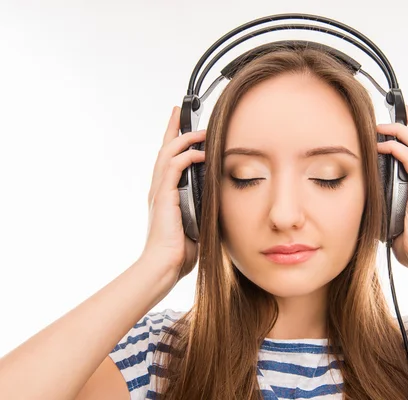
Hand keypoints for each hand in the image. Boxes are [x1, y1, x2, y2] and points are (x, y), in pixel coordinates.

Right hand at [140, 106, 205, 284]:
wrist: (165, 266)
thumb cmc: (181, 251)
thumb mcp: (197, 222)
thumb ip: (204, 206)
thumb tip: (218, 197)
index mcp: (167, 194)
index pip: (169, 160)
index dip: (173, 140)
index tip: (180, 123)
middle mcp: (160, 189)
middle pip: (164, 149)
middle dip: (173, 129)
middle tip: (181, 112)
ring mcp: (160, 192)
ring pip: (168, 154)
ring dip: (185, 139)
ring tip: (200, 130)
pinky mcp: (164, 197)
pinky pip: (174, 168)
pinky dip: (187, 157)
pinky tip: (201, 153)